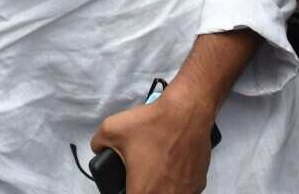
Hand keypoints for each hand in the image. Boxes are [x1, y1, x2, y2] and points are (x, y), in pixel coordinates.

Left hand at [91, 89, 213, 193]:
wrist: (186, 113)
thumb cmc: (151, 124)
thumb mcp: (111, 128)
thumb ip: (98, 144)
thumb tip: (99, 149)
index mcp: (143, 191)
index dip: (125, 192)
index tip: (125, 185)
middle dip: (144, 189)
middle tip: (138, 177)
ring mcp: (187, 192)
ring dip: (161, 188)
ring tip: (156, 172)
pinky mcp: (199, 183)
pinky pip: (184, 190)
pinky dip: (176, 184)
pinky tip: (171, 168)